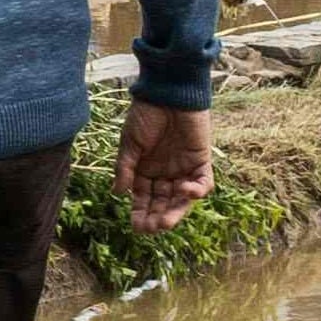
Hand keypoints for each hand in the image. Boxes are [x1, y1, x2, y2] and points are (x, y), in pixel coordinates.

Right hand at [119, 102, 214, 230]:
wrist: (167, 92)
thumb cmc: (145, 114)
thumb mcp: (129, 144)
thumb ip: (125, 168)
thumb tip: (117, 193)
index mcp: (145, 170)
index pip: (144, 198)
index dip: (140, 213)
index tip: (136, 227)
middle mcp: (165, 173)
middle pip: (163, 203)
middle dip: (157, 217)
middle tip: (151, 228)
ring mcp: (183, 168)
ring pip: (183, 199)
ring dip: (176, 211)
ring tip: (165, 221)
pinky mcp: (201, 160)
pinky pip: (203, 182)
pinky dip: (197, 190)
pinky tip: (185, 191)